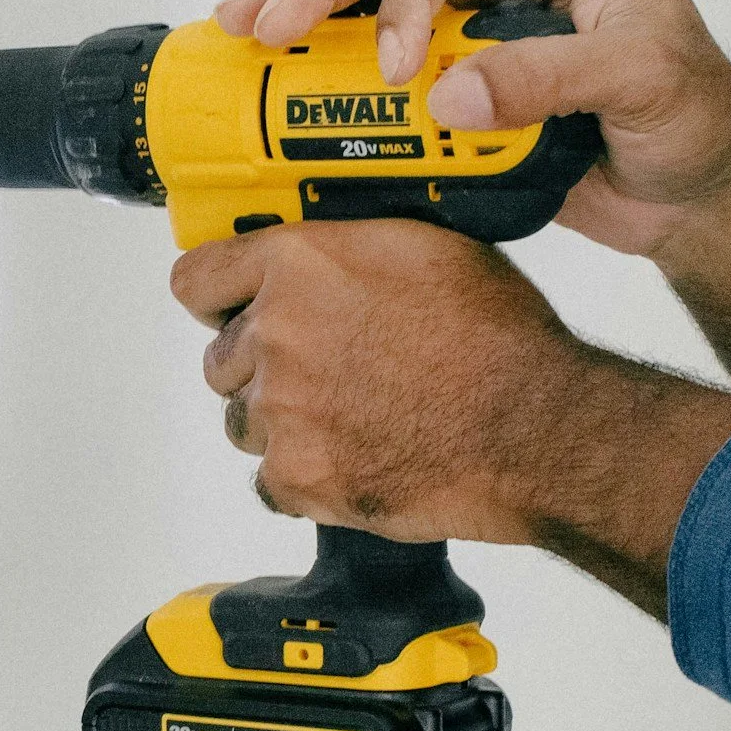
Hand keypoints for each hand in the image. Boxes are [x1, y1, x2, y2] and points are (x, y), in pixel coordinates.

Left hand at [169, 219, 730, 613]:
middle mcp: (274, 334)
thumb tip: (323, 250)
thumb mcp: (426, 246)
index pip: (197, 278)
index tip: (227, 308)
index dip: (217, 296)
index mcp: (298, 264)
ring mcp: (280, 411)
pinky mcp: (296, 478)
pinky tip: (357, 459)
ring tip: (352, 419)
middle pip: (222, 360)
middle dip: (263, 367)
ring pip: (245, 423)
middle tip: (327, 373)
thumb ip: (348, 247)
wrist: (532, 429)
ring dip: (284, 424)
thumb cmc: (498, 339)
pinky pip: (270, 483)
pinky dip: (305, 480)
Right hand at [215, 0, 730, 414]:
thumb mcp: (643, 81)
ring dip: (301, 16)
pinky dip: (320, 64)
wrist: (696, 195)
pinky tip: (270, 67)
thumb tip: (448, 97)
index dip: (402, 0)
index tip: (392, 69)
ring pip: (365, 5)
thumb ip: (552, 79)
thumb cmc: (694, 118)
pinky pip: (371, 66)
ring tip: (237, 29)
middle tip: (261, 21)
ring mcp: (465, 34)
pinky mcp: (448, 90)